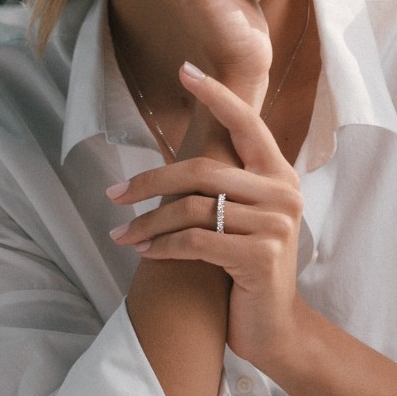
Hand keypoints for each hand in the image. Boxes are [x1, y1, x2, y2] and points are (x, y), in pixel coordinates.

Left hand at [108, 61, 306, 369]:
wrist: (274, 326)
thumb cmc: (247, 267)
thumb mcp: (244, 219)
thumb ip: (230, 186)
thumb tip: (182, 158)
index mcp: (279, 175)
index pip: (247, 124)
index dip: (216, 95)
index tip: (184, 69)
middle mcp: (284, 193)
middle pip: (203, 170)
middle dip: (149, 182)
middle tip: (113, 194)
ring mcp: (275, 226)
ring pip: (193, 209)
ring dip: (146, 224)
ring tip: (120, 236)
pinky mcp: (259, 257)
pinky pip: (195, 242)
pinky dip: (162, 248)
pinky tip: (144, 255)